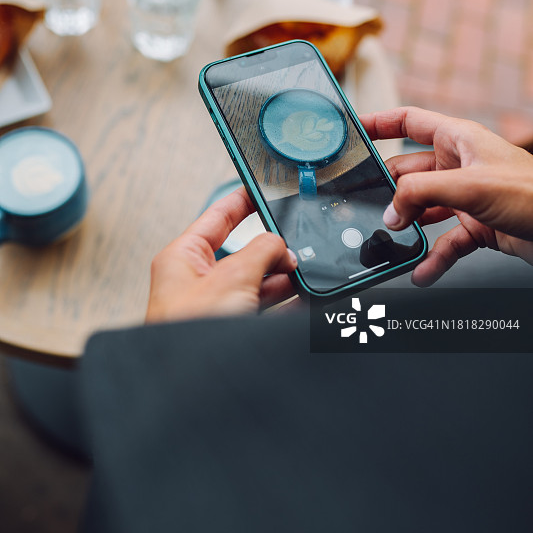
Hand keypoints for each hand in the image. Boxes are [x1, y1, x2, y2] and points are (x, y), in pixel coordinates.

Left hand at [146, 187, 296, 322]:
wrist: (190, 391)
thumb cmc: (187, 335)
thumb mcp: (232, 278)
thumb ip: (262, 252)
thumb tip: (281, 245)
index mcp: (183, 257)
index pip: (216, 217)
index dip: (241, 201)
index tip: (261, 188)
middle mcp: (196, 280)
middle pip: (242, 252)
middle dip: (272, 250)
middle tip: (296, 245)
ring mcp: (214, 307)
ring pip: (255, 282)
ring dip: (281, 278)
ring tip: (305, 273)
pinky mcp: (229, 331)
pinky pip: (261, 310)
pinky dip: (282, 304)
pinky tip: (302, 300)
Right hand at [359, 107, 532, 285]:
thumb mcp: (469, 186)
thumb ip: (421, 194)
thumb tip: (390, 210)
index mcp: (459, 140)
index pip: (410, 122)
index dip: (380, 122)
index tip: (354, 130)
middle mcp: (460, 165)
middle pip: (409, 172)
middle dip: (389, 190)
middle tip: (366, 204)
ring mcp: (468, 196)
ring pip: (424, 208)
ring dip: (408, 226)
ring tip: (390, 239)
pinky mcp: (478, 225)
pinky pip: (445, 240)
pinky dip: (432, 256)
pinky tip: (421, 270)